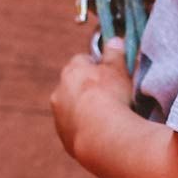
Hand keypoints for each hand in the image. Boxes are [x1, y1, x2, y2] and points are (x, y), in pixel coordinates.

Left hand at [50, 37, 134, 162]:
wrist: (101, 135)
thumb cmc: (111, 97)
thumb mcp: (118, 70)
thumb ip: (114, 54)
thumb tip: (113, 40)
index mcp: (72, 71)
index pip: (82, 60)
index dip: (97, 66)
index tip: (110, 74)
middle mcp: (59, 92)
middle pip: (74, 85)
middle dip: (88, 89)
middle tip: (109, 96)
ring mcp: (59, 116)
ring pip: (72, 108)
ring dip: (84, 110)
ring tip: (106, 118)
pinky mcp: (63, 137)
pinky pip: (74, 128)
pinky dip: (84, 128)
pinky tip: (100, 132)